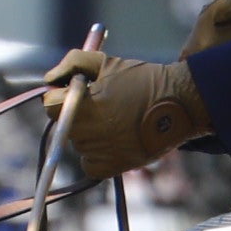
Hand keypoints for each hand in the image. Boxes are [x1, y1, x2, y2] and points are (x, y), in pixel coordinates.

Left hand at [43, 49, 209, 179]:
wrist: (180, 104)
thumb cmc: (142, 80)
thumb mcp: (107, 62)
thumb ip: (73, 63)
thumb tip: (49, 78)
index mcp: (83, 104)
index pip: (50, 105)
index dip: (61, 95)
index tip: (78, 92)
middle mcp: (89, 131)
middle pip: (64, 125)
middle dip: (76, 114)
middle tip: (100, 107)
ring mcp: (100, 152)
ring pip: (78, 144)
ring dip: (89, 134)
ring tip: (116, 121)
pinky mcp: (112, 168)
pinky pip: (89, 164)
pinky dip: (96, 156)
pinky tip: (114, 141)